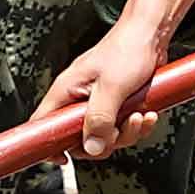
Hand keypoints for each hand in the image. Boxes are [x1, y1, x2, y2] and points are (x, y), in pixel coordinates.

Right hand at [41, 10, 171, 157]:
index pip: (43, 124)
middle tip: (121, 127)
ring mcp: (98, 103)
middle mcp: (78, 99)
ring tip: (139, 115)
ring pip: (106, 136)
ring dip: (127, 133)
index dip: (49, 145)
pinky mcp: (117, 105)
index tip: (64, 159)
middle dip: (105, 141)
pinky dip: (137, 125)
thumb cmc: (127, 50)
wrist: (150, 34)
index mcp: (66, 91)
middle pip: (80, 139)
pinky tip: (147, 113)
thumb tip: (92, 148)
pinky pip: (123, 127)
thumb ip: (99, 119)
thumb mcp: (112, 87)